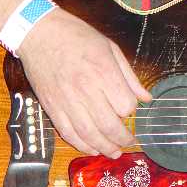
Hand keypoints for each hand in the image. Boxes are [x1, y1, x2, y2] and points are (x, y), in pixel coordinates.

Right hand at [17, 8, 150, 157]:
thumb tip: (147, 98)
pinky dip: (81, 145)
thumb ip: (129, 76)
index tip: (129, 107)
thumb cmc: (78, 36)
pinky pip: (68, 133)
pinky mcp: (51, 107)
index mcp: (103, 71)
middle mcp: (86, 88)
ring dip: (104, 148)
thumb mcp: (110, 48)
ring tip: (114, 152)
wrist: (40, 33)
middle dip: (122, 138)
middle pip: (109, 125)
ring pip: (89, 134)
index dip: (130, 109)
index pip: (125, 104)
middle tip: (129, 142)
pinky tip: (92, 148)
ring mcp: (67, 100)